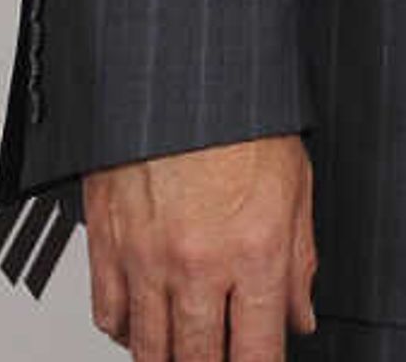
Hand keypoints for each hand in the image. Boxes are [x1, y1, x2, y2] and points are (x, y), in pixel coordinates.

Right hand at [81, 135, 316, 361]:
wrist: (181, 72)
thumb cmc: (243, 117)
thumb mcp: (296, 184)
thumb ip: (300, 261)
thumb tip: (300, 315)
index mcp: (255, 250)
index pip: (255, 353)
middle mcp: (198, 264)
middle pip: (197, 361)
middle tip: (220, 359)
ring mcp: (147, 259)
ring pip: (149, 350)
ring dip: (167, 361)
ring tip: (183, 355)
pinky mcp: (106, 244)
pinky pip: (107, 316)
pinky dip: (124, 331)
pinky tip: (143, 326)